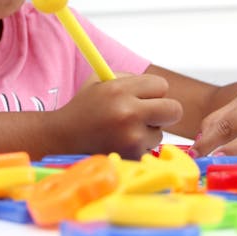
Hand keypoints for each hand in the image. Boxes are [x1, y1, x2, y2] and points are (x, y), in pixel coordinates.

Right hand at [53, 74, 182, 158]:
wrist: (62, 138)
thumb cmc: (84, 108)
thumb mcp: (100, 82)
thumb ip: (129, 79)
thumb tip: (158, 87)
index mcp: (120, 90)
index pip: (161, 85)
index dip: (155, 91)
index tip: (148, 96)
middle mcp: (128, 112)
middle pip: (174, 110)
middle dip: (166, 111)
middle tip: (152, 114)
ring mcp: (131, 138)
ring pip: (160, 132)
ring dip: (148, 131)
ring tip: (123, 130)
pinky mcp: (132, 156)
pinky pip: (149, 148)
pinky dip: (139, 146)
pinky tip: (119, 143)